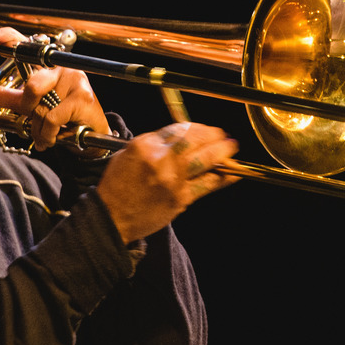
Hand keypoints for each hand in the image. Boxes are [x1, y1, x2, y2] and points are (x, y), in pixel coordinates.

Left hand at [0, 28, 111, 151]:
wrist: (93, 136)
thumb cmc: (63, 118)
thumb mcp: (32, 105)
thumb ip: (6, 98)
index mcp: (48, 67)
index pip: (28, 46)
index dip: (10, 38)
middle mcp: (62, 69)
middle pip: (32, 85)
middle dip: (28, 107)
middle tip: (34, 117)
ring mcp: (75, 81)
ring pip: (41, 107)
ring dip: (40, 129)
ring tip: (47, 134)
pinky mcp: (83, 98)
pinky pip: (53, 119)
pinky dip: (48, 134)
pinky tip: (55, 137)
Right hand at [97, 123, 239, 242]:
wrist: (112, 217)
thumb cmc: (118, 187)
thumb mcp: (128, 154)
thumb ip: (154, 145)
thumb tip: (180, 139)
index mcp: (145, 145)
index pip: (178, 129)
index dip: (195, 127)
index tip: (202, 129)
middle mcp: (161, 160)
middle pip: (195, 141)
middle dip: (212, 135)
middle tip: (221, 135)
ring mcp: (173, 180)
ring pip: (205, 160)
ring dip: (222, 151)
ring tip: (231, 147)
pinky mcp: (181, 198)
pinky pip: (207, 184)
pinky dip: (222, 177)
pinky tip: (232, 172)